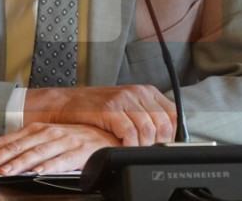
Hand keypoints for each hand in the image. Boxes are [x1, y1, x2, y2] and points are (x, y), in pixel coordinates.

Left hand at [0, 123, 118, 174]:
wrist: (107, 136)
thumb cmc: (77, 138)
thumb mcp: (52, 136)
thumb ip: (31, 142)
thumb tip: (6, 151)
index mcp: (42, 128)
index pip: (16, 137)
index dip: (0, 147)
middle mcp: (52, 132)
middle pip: (24, 145)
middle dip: (6, 157)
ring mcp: (65, 141)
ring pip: (39, 152)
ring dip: (22, 162)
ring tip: (8, 171)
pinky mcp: (79, 152)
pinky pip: (62, 161)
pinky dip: (49, 166)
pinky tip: (38, 172)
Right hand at [24, 85, 175, 146]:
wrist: (69, 103)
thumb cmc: (98, 108)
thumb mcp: (127, 106)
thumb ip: (146, 115)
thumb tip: (165, 136)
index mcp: (146, 91)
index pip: (172, 113)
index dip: (172, 132)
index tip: (163, 144)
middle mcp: (137, 92)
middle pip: (162, 123)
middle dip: (158, 142)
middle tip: (149, 151)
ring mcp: (123, 100)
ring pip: (148, 129)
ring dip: (144, 146)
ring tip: (136, 151)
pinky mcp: (110, 110)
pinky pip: (129, 132)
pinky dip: (130, 145)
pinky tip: (125, 147)